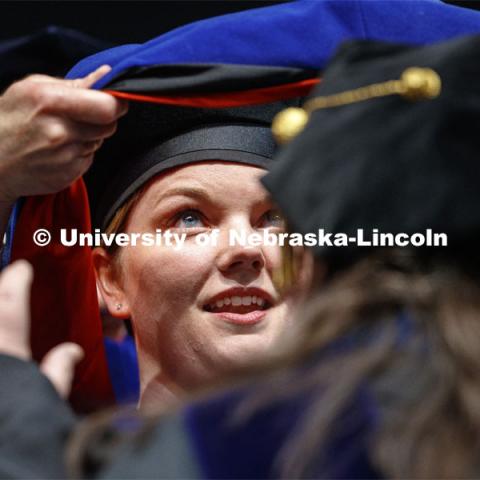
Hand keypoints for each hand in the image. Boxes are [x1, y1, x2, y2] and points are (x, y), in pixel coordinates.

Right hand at [0, 65, 127, 202]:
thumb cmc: (8, 120)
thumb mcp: (31, 88)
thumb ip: (74, 83)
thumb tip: (105, 75)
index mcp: (50, 101)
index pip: (107, 106)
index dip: (116, 103)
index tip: (115, 101)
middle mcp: (60, 131)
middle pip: (109, 125)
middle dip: (104, 119)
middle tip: (85, 116)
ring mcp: (65, 156)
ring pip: (99, 142)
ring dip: (90, 136)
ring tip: (63, 133)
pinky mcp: (69, 174)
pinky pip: (89, 159)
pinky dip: (80, 153)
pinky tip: (59, 150)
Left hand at [0, 260, 82, 397]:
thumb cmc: (18, 417)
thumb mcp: (45, 396)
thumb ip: (58, 370)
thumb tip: (73, 351)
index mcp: (7, 346)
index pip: (11, 302)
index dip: (16, 279)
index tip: (21, 268)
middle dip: (2, 291)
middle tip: (8, 282)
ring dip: (1, 310)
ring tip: (6, 309)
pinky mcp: (1, 367)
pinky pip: (0, 341)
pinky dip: (4, 333)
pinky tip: (8, 338)